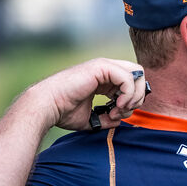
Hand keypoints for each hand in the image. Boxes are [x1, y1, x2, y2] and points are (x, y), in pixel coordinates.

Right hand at [26, 58, 148, 131]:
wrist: (47, 107)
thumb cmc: (63, 111)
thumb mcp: (92, 117)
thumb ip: (108, 117)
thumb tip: (119, 120)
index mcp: (104, 78)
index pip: (132, 82)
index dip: (132, 100)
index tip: (118, 115)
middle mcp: (105, 69)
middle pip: (139, 75)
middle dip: (138, 96)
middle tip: (123, 111)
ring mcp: (103, 65)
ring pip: (137, 75)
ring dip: (133, 97)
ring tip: (118, 110)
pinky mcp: (101, 67)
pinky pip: (128, 78)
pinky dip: (128, 94)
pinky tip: (117, 105)